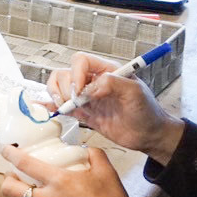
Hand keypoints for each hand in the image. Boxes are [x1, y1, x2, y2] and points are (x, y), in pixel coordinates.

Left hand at [0, 146, 139, 196]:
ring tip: (20, 190)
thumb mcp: (106, 171)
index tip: (3, 148)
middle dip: (7, 178)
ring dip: (12, 195)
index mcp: (58, 181)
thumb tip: (84, 148)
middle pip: (9, 188)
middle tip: (14, 173)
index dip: (9, 153)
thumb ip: (93, 154)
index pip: (24, 163)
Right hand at [45, 53, 183, 160]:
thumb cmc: (147, 111)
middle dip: (64, 87)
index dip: (76, 73)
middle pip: (65, 73)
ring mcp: (87, 98)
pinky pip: (63, 106)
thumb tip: (89, 88)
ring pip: (60, 87)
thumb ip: (112, 83)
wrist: (149, 135)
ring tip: (66, 106)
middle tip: (75, 101)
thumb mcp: (134, 92)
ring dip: (57, 95)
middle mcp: (93, 82)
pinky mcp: (84, 113)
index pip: (81, 61)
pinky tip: (47, 107)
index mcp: (106, 71)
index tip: (80, 89)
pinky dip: (52, 106)